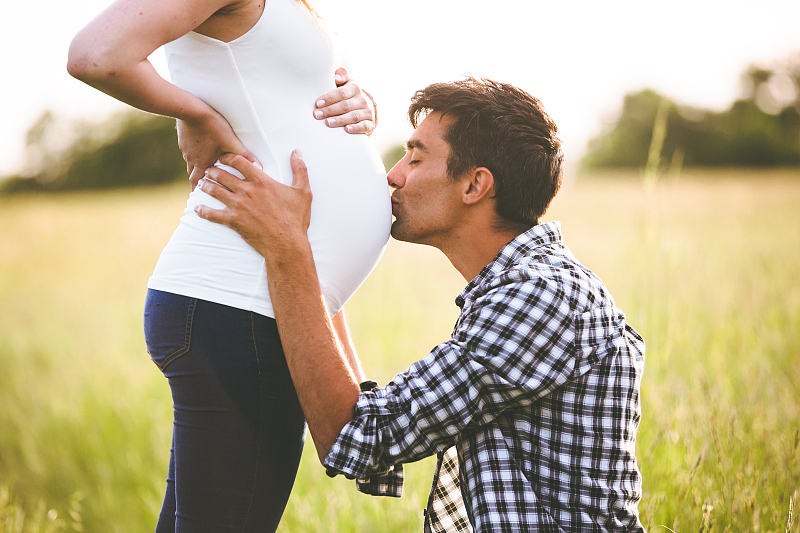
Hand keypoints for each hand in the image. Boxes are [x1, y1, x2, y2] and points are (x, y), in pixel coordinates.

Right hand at [177, 109, 259, 188]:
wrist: (191, 109)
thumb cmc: (212, 126)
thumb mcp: (231, 141)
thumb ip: (244, 156)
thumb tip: (258, 167)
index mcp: (203, 163)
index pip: (199, 183)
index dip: (200, 192)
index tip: (200, 200)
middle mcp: (192, 159)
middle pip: (192, 177)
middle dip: (196, 185)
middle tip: (199, 191)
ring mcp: (186, 150)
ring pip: (189, 165)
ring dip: (195, 170)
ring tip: (201, 173)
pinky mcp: (183, 140)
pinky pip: (187, 152)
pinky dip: (193, 156)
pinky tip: (197, 151)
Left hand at [194, 151, 311, 256]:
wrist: (287, 244)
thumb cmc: (296, 219)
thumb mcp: (303, 192)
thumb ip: (300, 170)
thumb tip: (297, 152)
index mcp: (262, 181)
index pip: (238, 161)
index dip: (227, 157)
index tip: (222, 158)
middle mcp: (247, 191)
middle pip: (222, 174)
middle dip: (213, 170)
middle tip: (208, 170)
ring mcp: (238, 206)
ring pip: (214, 191)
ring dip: (205, 186)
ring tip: (201, 184)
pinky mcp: (233, 221)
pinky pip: (212, 214)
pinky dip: (202, 211)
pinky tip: (196, 209)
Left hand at [313, 67, 376, 134]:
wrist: (366, 109)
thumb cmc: (349, 96)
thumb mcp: (346, 84)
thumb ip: (341, 76)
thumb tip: (336, 77)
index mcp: (355, 88)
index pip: (341, 93)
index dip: (329, 98)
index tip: (318, 103)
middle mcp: (362, 99)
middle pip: (345, 105)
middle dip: (330, 110)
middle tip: (317, 115)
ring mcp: (367, 112)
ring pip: (353, 116)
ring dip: (340, 120)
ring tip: (328, 123)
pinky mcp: (370, 123)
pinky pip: (364, 126)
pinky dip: (355, 128)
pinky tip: (346, 130)